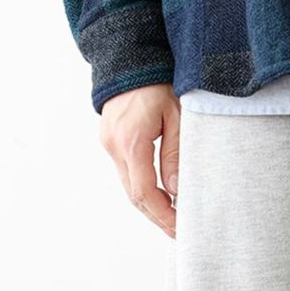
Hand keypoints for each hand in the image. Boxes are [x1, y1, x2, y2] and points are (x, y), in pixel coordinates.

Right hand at [100, 84, 179, 238]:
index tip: (180, 228)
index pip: (144, 192)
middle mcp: (115, 146)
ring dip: (150, 206)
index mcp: (131, 141)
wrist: (130, 57)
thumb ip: (175, 153)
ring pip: (129, 187)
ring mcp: (109, 143)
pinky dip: (143, 189)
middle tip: (179, 233)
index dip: (162, 215)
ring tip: (172, 219)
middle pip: (134, 196)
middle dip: (157, 217)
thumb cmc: (157, 82)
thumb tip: (174, 190)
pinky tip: (160, 196)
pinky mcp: (110, 140)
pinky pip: (126, 173)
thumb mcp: (177, 115)